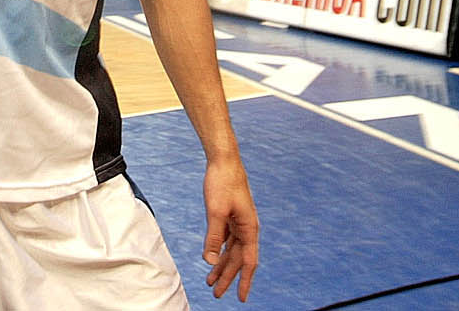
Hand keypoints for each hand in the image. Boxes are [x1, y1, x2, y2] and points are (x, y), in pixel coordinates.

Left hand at [202, 155, 258, 301]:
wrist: (224, 161)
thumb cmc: (223, 182)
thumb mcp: (215, 212)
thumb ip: (213, 237)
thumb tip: (209, 261)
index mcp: (249, 228)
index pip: (248, 261)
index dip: (245, 281)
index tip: (241, 298)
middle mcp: (247, 228)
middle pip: (238, 259)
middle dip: (227, 277)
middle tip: (216, 293)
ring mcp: (239, 222)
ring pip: (232, 251)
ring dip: (222, 265)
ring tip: (210, 281)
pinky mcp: (230, 216)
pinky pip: (226, 240)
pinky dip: (219, 251)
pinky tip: (213, 259)